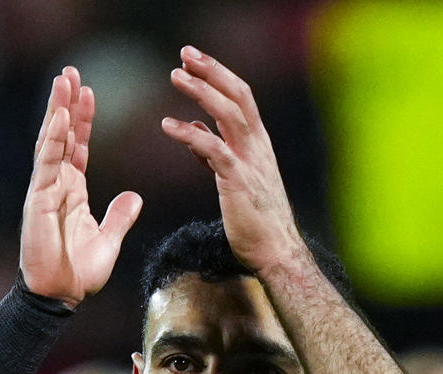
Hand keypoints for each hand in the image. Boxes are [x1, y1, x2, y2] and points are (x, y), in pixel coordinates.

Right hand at [19, 66, 143, 305]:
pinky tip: (59, 116)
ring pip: (51, 142)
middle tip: (70, 71)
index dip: (83, 119)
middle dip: (66, 103)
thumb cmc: (77, 273)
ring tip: (63, 79)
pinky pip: (46, 164)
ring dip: (57, 110)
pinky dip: (52, 139)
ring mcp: (44, 190)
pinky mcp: (38, 201)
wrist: (59, 297)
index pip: (77, 147)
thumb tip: (135, 197)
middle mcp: (55, 185)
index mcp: (71, 191)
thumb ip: (120, 217)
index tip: (89, 92)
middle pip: (61, 136)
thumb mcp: (108, 240)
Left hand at [162, 46, 306, 275]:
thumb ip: (215, 149)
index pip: (240, 97)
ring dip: (201, 92)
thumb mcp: (235, 177)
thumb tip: (196, 126)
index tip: (193, 59)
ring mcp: (250, 162)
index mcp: (258, 143)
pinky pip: (213, 149)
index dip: (218, 74)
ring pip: (229, 114)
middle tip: (185, 53)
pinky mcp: (238, 181)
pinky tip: (168, 125)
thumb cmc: (255, 219)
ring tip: (176, 76)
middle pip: (238, 95)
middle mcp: (258, 146)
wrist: (275, 251)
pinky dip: (190, 134)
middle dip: (211, 71)